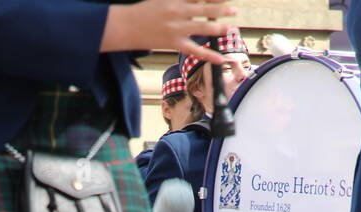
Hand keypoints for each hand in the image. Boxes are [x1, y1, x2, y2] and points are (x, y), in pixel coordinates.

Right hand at [102, 0, 235, 61]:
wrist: (126, 26)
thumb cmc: (144, 10)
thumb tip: (194, 1)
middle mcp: (178, 11)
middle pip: (206, 9)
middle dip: (221, 9)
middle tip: (234, 9)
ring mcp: (177, 28)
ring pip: (204, 28)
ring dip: (220, 27)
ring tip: (231, 27)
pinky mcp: (174, 43)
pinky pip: (195, 51)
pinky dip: (209, 55)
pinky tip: (221, 58)